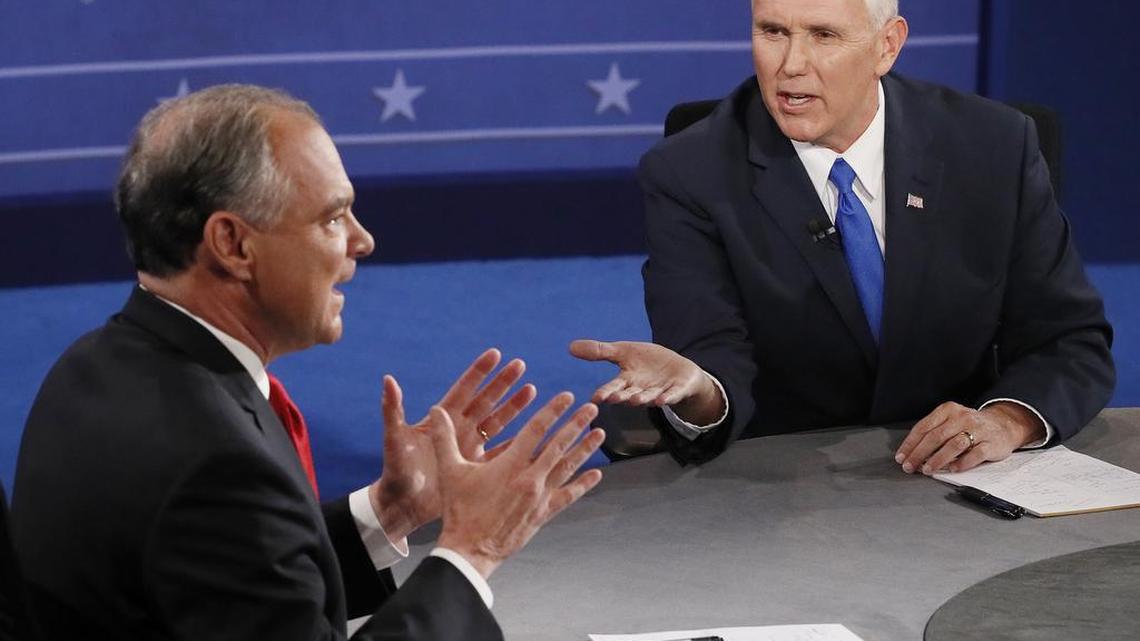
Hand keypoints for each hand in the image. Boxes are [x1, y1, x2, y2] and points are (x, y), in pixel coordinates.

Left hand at [371, 349, 536, 539]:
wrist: (403, 506)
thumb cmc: (396, 471)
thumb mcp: (395, 439)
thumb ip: (393, 410)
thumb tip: (388, 379)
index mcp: (441, 419)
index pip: (464, 389)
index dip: (479, 372)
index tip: (496, 353)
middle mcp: (458, 430)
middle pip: (485, 400)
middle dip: (502, 383)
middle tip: (520, 365)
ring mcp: (469, 448)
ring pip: (497, 422)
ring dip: (514, 407)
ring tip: (531, 390)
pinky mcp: (475, 467)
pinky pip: (501, 452)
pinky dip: (516, 443)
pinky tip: (533, 434)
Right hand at [429, 393, 604, 578]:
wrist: (470, 550)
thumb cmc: (459, 510)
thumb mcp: (450, 471)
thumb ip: (444, 438)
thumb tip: (435, 410)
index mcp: (510, 464)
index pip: (536, 429)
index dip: (552, 410)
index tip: (567, 397)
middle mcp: (530, 478)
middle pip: (558, 445)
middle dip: (576, 424)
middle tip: (591, 407)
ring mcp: (539, 497)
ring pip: (567, 467)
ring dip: (584, 449)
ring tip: (599, 432)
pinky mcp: (543, 514)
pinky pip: (568, 496)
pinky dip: (583, 484)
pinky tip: (596, 475)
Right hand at [569, 339, 723, 424]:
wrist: (677, 369)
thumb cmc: (646, 362)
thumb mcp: (623, 352)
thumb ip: (599, 351)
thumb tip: (570, 346)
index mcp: (627, 381)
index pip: (613, 387)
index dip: (605, 392)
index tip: (595, 398)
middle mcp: (641, 389)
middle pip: (629, 394)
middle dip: (622, 396)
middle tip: (613, 398)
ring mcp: (659, 391)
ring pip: (649, 397)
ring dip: (643, 399)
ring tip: (635, 400)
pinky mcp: (677, 390)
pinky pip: (672, 395)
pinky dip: (667, 397)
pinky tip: (662, 400)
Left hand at [894, 401, 1045, 474]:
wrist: (1004, 425)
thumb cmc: (970, 426)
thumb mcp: (950, 422)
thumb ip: (934, 434)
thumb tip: (912, 453)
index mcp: (948, 410)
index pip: (924, 427)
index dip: (910, 444)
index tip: (901, 457)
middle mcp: (962, 417)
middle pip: (936, 436)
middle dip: (919, 453)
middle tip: (910, 466)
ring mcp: (978, 430)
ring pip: (954, 445)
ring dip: (938, 459)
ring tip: (927, 470)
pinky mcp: (991, 443)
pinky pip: (975, 454)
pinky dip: (962, 463)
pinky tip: (953, 469)